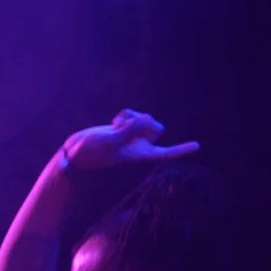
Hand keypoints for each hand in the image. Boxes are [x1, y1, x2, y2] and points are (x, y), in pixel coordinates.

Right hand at [60, 109, 199, 171]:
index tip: (197, 146)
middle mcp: (138, 146)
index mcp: (139, 155)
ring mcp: (131, 137)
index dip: (181, 150)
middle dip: (145, 122)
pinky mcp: (123, 129)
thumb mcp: (110, 142)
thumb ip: (129, 130)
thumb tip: (145, 118)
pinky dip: (124, 116)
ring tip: (117, 125)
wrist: (74, 154)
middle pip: (157, 128)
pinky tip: (113, 124)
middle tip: (127, 126)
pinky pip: (132, 115)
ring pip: (144, 119)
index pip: (165, 153)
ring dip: (132, 117)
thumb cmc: (90, 154)